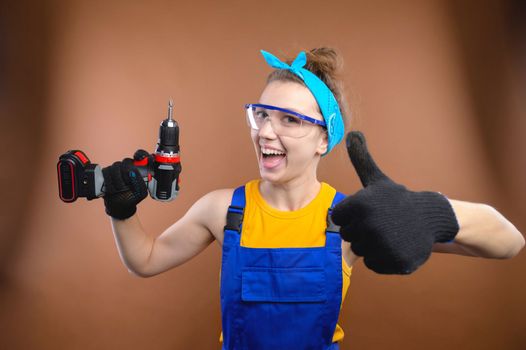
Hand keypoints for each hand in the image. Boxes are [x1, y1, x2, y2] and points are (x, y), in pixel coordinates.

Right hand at [102, 150, 148, 219]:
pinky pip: (106, 171)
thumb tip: (133, 172)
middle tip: (127, 182)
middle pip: (126, 161)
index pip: (140, 155)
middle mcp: (127, 168)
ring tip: (120, 189)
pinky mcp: (106, 173)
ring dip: (117, 179)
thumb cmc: (132, 198)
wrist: (119, 207)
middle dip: (126, 172)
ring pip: (115, 166)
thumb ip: (140, 182)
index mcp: (138, 170)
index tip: (140, 158)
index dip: (141, 154)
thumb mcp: (141, 193)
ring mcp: (116, 170)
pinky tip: (112, 189)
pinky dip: (109, 181)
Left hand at [331, 131, 458, 273]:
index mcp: (360, 204)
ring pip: (361, 251)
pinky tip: (395, 245)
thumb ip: (360, 158)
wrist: (428, 217)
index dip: (350, 215)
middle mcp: (371, 225)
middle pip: (348, 236)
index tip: (366, 210)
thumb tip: (352, 132)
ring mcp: (384, 245)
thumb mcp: (376, 179)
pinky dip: (383, 259)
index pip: (338, 219)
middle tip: (380, 222)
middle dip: (361, 230)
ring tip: (388, 233)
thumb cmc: (395, 199)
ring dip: (371, 244)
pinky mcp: (396, 262)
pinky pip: (374, 265)